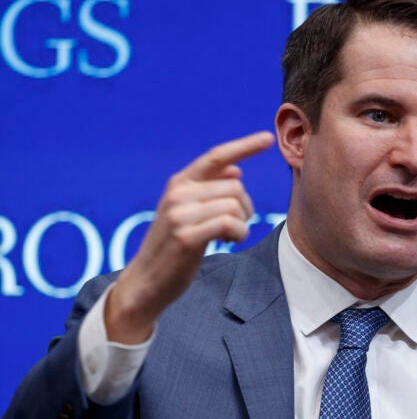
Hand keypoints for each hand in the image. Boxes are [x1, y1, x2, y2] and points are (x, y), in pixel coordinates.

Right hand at [105, 132, 274, 343]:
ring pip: (234, 205)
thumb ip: (210, 190)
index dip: (244, 146)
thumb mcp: (189, 212)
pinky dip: (238, 234)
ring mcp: (180, 214)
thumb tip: (236, 170)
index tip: (267, 138)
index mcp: (179, 182)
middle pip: (235, 186)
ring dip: (242, 224)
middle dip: (245, 207)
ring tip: (231, 236)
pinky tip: (229, 242)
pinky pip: (229, 224)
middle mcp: (178, 193)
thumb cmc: (173, 247)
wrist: (145, 282)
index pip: (217, 157)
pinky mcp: (186, 236)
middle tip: (237, 226)